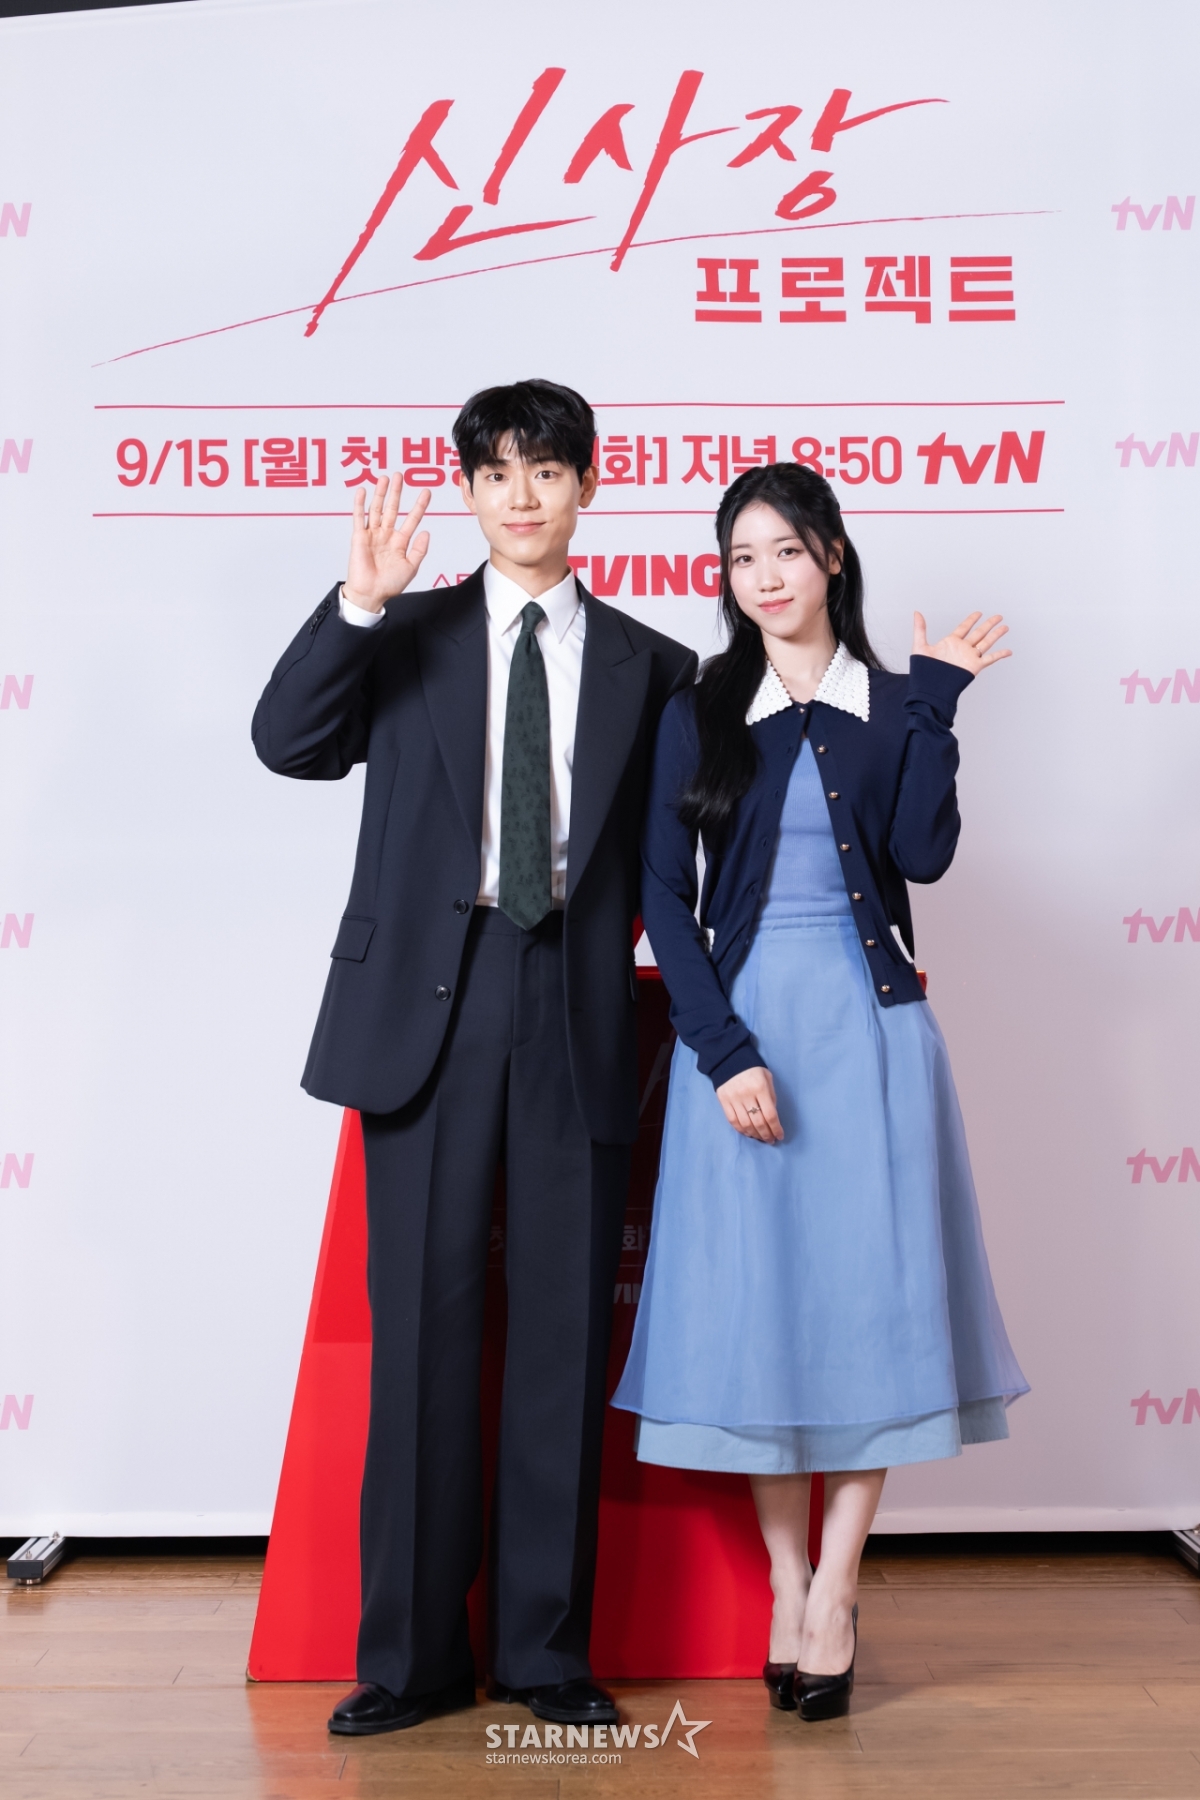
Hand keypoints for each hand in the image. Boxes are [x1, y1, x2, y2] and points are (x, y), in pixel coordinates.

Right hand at [343, 474, 430, 612]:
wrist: (370, 594)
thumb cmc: (389, 584)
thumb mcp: (411, 568)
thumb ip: (419, 550)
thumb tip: (426, 532)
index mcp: (400, 542)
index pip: (411, 519)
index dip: (419, 506)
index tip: (426, 492)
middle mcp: (386, 535)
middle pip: (392, 508)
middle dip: (397, 492)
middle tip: (400, 476)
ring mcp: (372, 535)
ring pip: (377, 509)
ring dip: (380, 493)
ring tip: (384, 478)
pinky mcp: (359, 537)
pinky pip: (359, 517)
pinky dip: (360, 504)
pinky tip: (363, 491)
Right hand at [716, 1066, 784, 1143]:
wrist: (730, 1058)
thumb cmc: (753, 1068)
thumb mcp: (767, 1078)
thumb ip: (771, 1097)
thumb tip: (772, 1117)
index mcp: (760, 1088)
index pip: (770, 1114)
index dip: (776, 1128)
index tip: (780, 1136)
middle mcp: (746, 1095)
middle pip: (758, 1122)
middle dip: (766, 1134)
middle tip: (771, 1140)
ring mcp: (734, 1099)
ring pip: (745, 1124)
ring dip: (755, 1134)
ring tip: (760, 1138)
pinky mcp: (723, 1101)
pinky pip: (732, 1120)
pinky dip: (741, 1130)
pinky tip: (748, 1133)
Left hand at [913, 610, 1010, 674]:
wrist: (930, 689)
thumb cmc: (923, 672)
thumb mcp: (920, 646)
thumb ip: (920, 629)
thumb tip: (916, 613)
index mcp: (951, 643)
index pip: (964, 627)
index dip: (971, 620)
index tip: (978, 613)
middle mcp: (962, 648)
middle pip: (979, 633)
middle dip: (989, 624)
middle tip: (999, 616)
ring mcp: (969, 657)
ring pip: (986, 643)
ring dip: (996, 635)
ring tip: (1005, 627)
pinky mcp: (975, 666)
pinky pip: (990, 659)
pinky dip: (1000, 655)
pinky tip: (1008, 651)